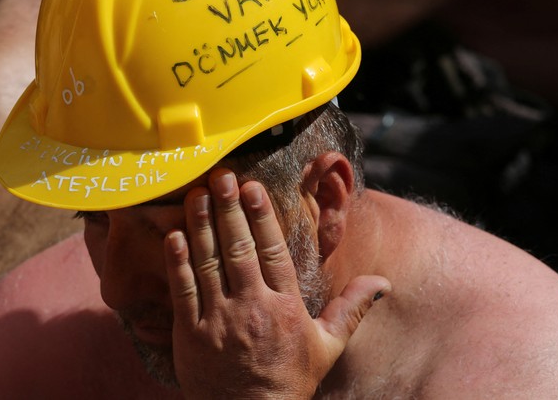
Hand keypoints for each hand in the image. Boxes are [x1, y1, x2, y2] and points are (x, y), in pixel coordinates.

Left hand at [164, 168, 389, 398]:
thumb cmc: (289, 380)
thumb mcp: (328, 346)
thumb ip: (351, 308)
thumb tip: (383, 283)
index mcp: (285, 307)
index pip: (272, 251)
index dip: (261, 216)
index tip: (252, 188)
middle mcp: (251, 308)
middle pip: (238, 249)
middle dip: (229, 209)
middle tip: (221, 177)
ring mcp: (218, 320)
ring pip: (208, 263)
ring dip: (201, 226)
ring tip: (197, 195)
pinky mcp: (191, 333)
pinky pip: (183, 291)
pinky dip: (177, 262)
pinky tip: (173, 236)